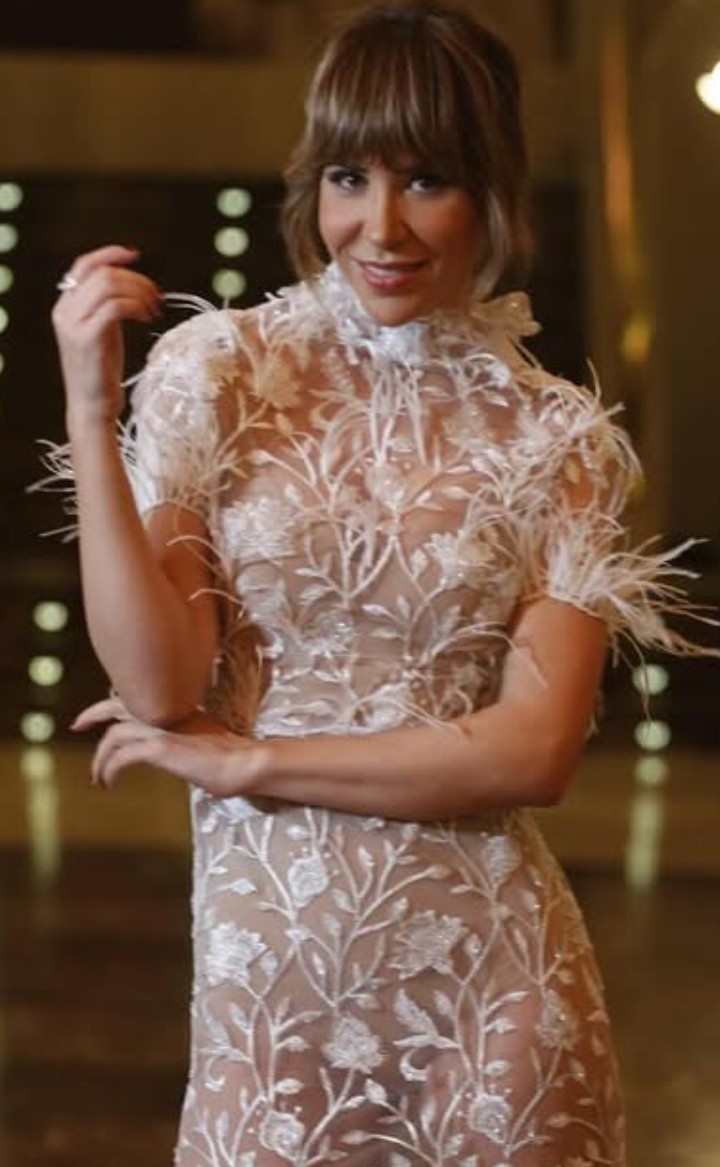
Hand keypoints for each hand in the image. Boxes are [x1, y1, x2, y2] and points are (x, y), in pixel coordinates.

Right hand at [52, 245, 162, 425]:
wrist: (92, 407)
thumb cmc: (101, 372)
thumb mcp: (102, 332)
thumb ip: (106, 306)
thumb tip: (130, 284)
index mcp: (66, 305)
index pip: (84, 264)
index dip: (110, 254)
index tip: (136, 255)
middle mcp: (64, 311)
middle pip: (102, 273)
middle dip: (136, 279)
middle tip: (157, 297)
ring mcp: (73, 324)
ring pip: (108, 284)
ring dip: (139, 291)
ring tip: (154, 310)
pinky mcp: (87, 338)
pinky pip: (115, 306)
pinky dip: (136, 306)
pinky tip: (147, 318)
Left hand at [73, 696, 262, 796]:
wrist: (245, 764)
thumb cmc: (232, 761)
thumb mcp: (203, 746)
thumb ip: (185, 744)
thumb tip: (179, 755)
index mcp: (178, 712)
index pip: (138, 701)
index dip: (114, 704)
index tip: (99, 716)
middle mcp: (167, 715)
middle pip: (118, 705)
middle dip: (93, 714)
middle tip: (76, 725)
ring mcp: (163, 730)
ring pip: (115, 735)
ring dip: (100, 758)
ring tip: (98, 779)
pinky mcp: (161, 748)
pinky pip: (122, 756)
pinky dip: (110, 769)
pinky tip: (110, 783)